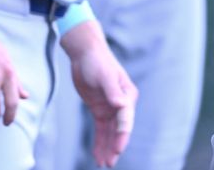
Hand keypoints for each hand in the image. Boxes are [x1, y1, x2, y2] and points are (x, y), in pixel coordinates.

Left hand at [62, 21, 137, 167]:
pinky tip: (97, 155)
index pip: (126, 119)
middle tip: (110, 162)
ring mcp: (111, 107)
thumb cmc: (97, 61)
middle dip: (115, 146)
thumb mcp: (104, 76)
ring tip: (103, 164)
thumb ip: (113, 91)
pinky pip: (101, 129)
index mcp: (127, 96)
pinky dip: (99, 142)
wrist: (85, 54)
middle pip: (120, 129)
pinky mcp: (99, 109)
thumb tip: (122, 105)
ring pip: (110, 132)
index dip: (122, 135)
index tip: (118, 149)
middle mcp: (122, 103)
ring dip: (107, 148)